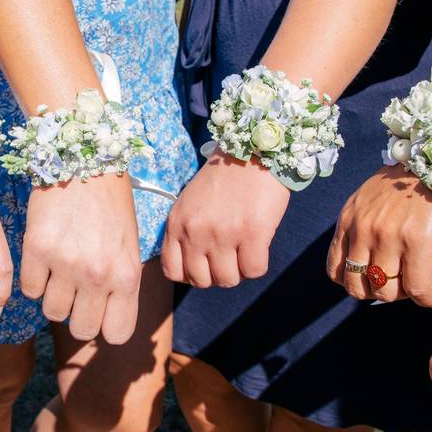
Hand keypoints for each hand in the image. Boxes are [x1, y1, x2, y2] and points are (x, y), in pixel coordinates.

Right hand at [21, 173, 140, 344]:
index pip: (116, 333)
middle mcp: (98, 275)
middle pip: (82, 330)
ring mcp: (66, 263)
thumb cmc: (110, 203)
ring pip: (52, 312)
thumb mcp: (128, 246)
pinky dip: (34, 279)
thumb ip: (118, 282)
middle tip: (75, 292)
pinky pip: (30, 289)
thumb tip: (102, 315)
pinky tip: (44, 258)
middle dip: (77, 315)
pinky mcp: (36, 249)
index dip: (105, 325)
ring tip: (59, 271)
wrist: (84, 159)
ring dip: (53, 297)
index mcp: (126, 275)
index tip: (98, 311)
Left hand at [162, 152, 288, 287]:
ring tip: (244, 251)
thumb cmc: (223, 178)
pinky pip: (254, 270)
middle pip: (202, 281)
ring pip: (228, 280)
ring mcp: (223, 233)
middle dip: (217, 274)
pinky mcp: (253, 233)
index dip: (190, 275)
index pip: (172, 271)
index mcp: (176, 224)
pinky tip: (259, 247)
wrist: (252, 149)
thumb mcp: (189, 203)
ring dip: (239, 271)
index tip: (205, 265)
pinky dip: (257, 265)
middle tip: (229, 257)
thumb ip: (185, 231)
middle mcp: (195, 231)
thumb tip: (194, 266)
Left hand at [327, 165, 431, 305]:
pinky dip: (426, 299)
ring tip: (416, 289)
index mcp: (348, 221)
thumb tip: (363, 263)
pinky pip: (417, 286)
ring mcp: (389, 237)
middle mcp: (363, 231)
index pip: (335, 269)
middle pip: (358, 285)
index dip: (353, 284)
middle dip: (376, 293)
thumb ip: (360, 228)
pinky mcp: (417, 243)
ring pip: (386, 290)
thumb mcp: (367, 201)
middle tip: (396, 288)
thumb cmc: (404, 184)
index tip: (369, 284)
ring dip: (403, 297)